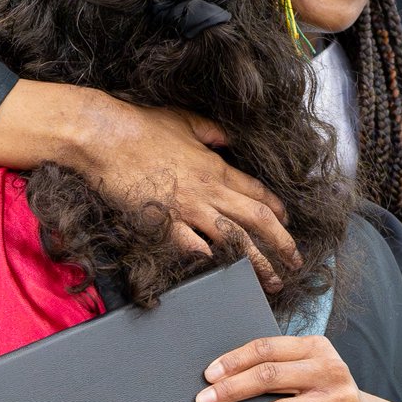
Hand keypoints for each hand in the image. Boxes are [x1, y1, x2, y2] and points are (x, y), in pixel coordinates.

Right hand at [0, 80, 298, 288]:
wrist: (105, 137)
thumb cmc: (140, 126)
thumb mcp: (183, 120)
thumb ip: (210, 131)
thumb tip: (226, 139)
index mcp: (215, 166)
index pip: (257, 192)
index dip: (277, 210)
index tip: (287, 224)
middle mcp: (208, 190)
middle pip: (256, 220)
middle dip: (282, 244)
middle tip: (296, 263)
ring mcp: (187, 208)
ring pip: (234, 239)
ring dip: (257, 262)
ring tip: (271, 281)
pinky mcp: (163, 223)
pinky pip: (193, 247)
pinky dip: (210, 259)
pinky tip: (222, 273)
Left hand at [194, 335, 401, 401]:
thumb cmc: (321, 394)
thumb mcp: (306, 369)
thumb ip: (275, 365)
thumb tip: (219, 375)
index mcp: (316, 347)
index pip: (266, 348)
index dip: (233, 361)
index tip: (208, 377)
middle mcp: (330, 370)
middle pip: (270, 376)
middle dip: (231, 390)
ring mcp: (338, 401)